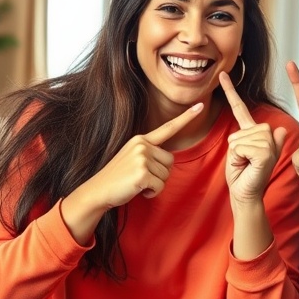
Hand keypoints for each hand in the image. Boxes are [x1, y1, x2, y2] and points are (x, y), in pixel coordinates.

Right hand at [86, 103, 204, 209]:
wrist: (98, 190)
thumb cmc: (118, 177)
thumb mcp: (133, 157)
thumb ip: (149, 153)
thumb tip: (168, 159)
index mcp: (141, 139)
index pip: (168, 128)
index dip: (186, 118)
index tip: (200, 106)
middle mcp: (142, 145)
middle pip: (170, 161)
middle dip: (160, 174)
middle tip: (141, 177)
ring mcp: (142, 158)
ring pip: (166, 176)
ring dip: (155, 185)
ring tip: (137, 182)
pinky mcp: (142, 173)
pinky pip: (160, 186)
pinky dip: (152, 193)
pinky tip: (138, 190)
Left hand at [219, 71, 287, 204]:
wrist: (245, 194)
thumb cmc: (241, 177)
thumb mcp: (238, 154)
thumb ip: (249, 139)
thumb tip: (280, 128)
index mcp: (256, 134)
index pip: (241, 108)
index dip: (231, 91)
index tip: (223, 75)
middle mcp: (266, 135)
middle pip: (243, 127)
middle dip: (236, 145)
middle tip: (243, 160)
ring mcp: (269, 144)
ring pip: (240, 138)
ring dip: (237, 153)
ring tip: (245, 164)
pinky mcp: (266, 152)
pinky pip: (242, 146)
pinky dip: (239, 157)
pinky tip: (247, 165)